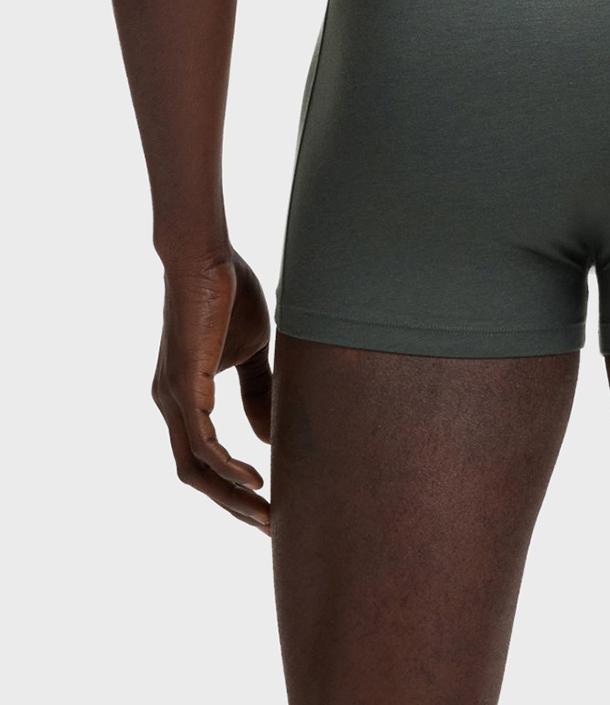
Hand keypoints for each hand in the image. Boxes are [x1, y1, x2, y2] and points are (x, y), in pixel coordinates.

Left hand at [151, 248, 273, 532]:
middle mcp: (170, 404)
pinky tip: (253, 476)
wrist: (205, 255)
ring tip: (265, 512)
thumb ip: (258, 391)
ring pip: (195, 467)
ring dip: (231, 495)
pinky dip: (226, 466)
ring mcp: (172, 397)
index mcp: (183, 396)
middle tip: (268, 526)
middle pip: (194, 474)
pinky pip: (201, 443)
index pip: (202, 456)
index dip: (232, 485)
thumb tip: (268, 437)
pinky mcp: (182, 385)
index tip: (266, 503)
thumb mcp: (251, 350)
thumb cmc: (227, 294)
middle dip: (231, 504)